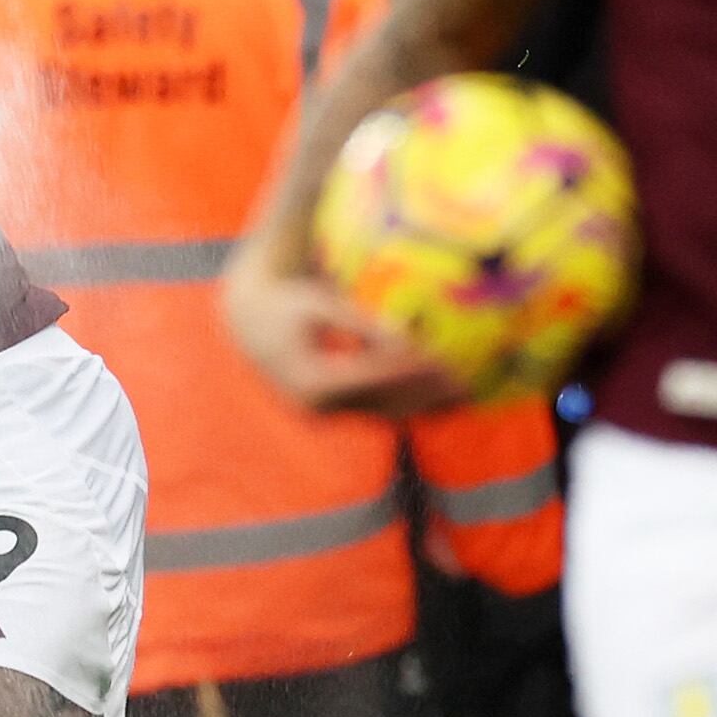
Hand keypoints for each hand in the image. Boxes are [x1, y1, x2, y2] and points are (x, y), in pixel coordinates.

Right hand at [222, 260, 467, 413]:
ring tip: (465, 397)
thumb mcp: (320, 304)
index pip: (374, 378)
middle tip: (467, 384)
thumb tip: (405, 332)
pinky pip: (378, 412)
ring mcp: (326, 414)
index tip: (446, 360)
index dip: (412, 370)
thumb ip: (361, 323)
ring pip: (384, 415)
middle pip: (384, 404)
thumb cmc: (287, 302)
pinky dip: (410, 405)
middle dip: (428, 396)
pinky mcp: (333, 413)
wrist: (249, 326)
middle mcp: (320, 407)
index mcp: (313, 381)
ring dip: (425, 408)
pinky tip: (443, 401)